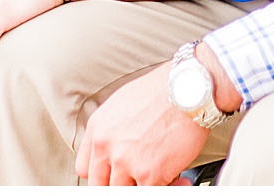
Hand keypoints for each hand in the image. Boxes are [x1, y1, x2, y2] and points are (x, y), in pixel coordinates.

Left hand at [75, 62, 208, 185]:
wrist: (188, 88)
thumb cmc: (163, 90)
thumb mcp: (123, 104)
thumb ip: (113, 130)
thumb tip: (116, 148)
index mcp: (98, 129)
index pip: (85, 169)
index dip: (102, 174)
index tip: (115, 175)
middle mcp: (106, 146)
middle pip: (101, 184)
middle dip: (123, 183)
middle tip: (140, 178)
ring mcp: (126, 162)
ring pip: (124, 191)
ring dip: (144, 185)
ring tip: (162, 176)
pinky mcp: (149, 174)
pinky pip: (150, 194)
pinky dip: (170, 188)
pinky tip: (180, 179)